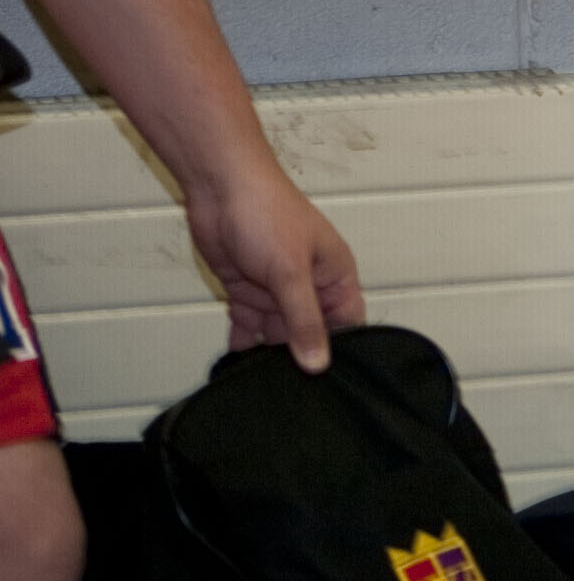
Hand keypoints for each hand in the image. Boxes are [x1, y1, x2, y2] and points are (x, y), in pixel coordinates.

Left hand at [185, 157, 363, 371]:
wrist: (219, 188)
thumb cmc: (267, 214)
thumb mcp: (290, 273)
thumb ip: (304, 321)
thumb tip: (318, 364)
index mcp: (335, 278)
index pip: (347, 325)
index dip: (339, 352)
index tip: (327, 383)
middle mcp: (309, 287)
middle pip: (311, 334)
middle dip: (300, 358)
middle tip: (291, 392)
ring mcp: (277, 290)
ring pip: (278, 333)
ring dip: (269, 354)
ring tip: (262, 385)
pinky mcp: (247, 291)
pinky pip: (248, 325)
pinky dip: (243, 342)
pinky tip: (237, 365)